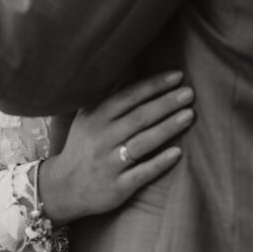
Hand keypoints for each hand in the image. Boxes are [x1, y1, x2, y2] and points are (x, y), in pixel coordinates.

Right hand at [38, 71, 194, 223]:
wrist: (63, 188)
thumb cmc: (84, 146)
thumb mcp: (88, 117)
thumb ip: (110, 95)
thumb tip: (134, 64)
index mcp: (96, 117)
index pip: (129, 96)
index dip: (154, 85)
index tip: (178, 76)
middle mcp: (102, 138)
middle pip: (139, 117)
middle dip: (166, 103)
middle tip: (190, 93)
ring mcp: (109, 163)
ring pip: (143, 142)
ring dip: (168, 128)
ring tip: (189, 115)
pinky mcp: (117, 187)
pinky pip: (141, 173)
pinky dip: (159, 162)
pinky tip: (178, 153)